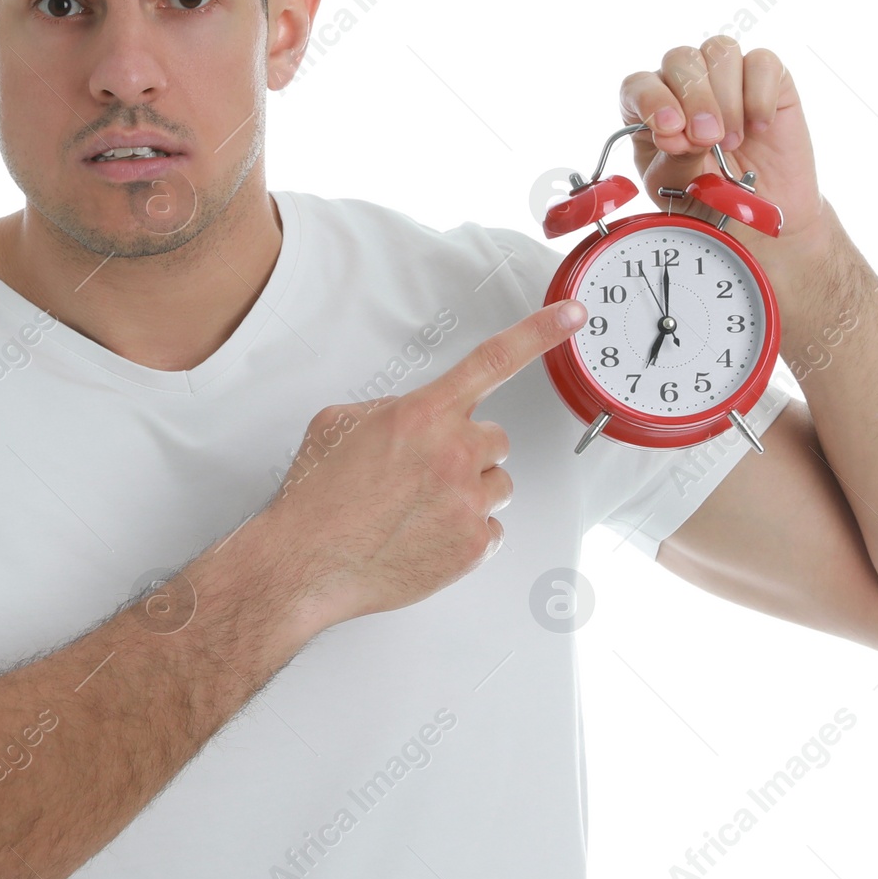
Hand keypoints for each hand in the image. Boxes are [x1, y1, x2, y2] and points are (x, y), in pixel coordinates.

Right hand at [261, 300, 586, 629]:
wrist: (306, 563)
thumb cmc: (318, 500)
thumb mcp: (340, 425)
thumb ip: (392, 409)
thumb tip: (415, 415)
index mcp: (423, 414)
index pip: (493, 360)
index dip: (539, 332)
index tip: (572, 315)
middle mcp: (453, 453)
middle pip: (495, 439)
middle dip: (467, 452)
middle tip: (425, 474)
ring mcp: (468, 502)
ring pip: (498, 485)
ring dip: (469, 493)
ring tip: (419, 510)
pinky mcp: (474, 546)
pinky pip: (492, 530)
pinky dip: (466, 534)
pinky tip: (426, 536)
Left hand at [619, 37, 825, 248]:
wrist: (757, 216)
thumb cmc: (706, 199)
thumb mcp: (678, 187)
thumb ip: (674, 158)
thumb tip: (677, 132)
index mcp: (649, 109)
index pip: (638, 84)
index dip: (651, 100)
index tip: (670, 130)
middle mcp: (683, 84)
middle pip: (680, 59)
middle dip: (695, 99)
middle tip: (709, 140)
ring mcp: (725, 77)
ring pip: (720, 50)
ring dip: (726, 98)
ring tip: (733, 142)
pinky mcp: (766, 79)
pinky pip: (762, 62)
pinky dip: (760, 94)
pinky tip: (759, 128)